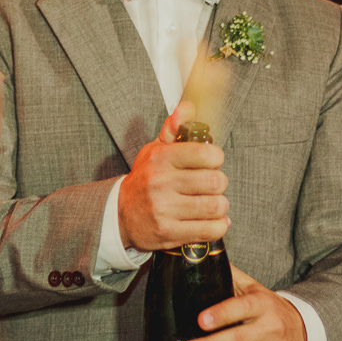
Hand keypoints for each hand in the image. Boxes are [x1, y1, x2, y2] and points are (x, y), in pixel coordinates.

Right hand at [117, 101, 228, 250]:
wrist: (120, 214)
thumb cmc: (145, 180)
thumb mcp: (154, 150)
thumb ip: (173, 128)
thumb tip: (188, 107)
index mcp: (160, 159)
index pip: (205, 153)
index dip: (216, 157)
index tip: (213, 161)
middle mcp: (161, 183)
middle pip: (215, 181)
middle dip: (220, 183)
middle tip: (213, 185)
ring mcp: (164, 210)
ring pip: (215, 206)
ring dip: (220, 206)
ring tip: (212, 203)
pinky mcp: (168, 233)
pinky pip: (209, 230)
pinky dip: (218, 226)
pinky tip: (212, 221)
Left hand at [180, 266, 306, 340]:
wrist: (305, 331)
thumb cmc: (268, 308)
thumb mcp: (255, 288)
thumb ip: (229, 277)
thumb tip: (198, 257)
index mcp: (261, 305)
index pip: (240, 308)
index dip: (221, 314)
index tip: (201, 319)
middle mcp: (268, 330)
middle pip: (238, 340)